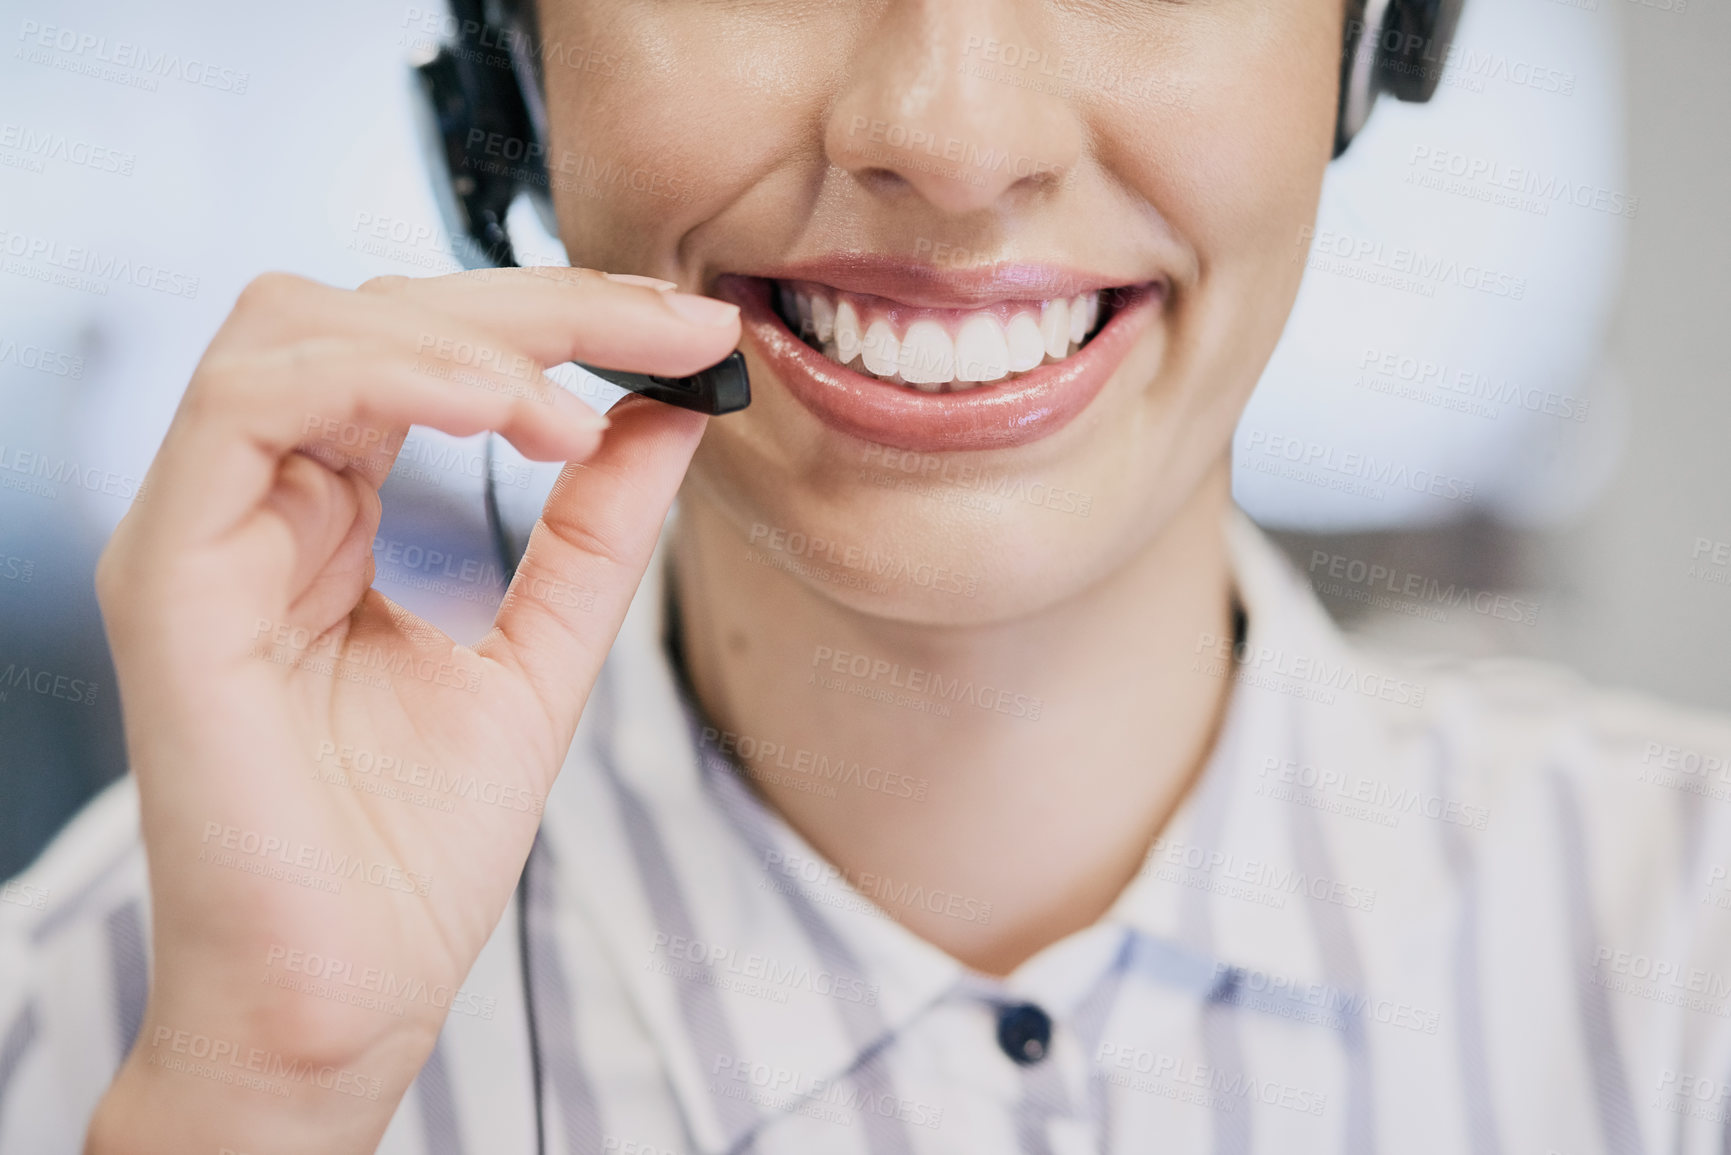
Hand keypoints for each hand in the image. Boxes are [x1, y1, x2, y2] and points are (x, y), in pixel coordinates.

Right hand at [84, 267, 739, 1153]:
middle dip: (536, 304)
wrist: (343, 1001)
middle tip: (673, 329)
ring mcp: (202, 533)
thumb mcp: (539, 656)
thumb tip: (666, 413)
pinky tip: (505, 416)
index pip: (427, 355)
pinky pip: (249, 406)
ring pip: (298, 328)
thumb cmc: (416, 855)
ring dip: (463, 339)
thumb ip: (592, 533)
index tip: (694, 337)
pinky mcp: (170, 576)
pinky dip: (384, 380)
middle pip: (370, 312)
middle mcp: (255, 507)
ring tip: (575, 413)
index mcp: (327, 521)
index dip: (563, 323)